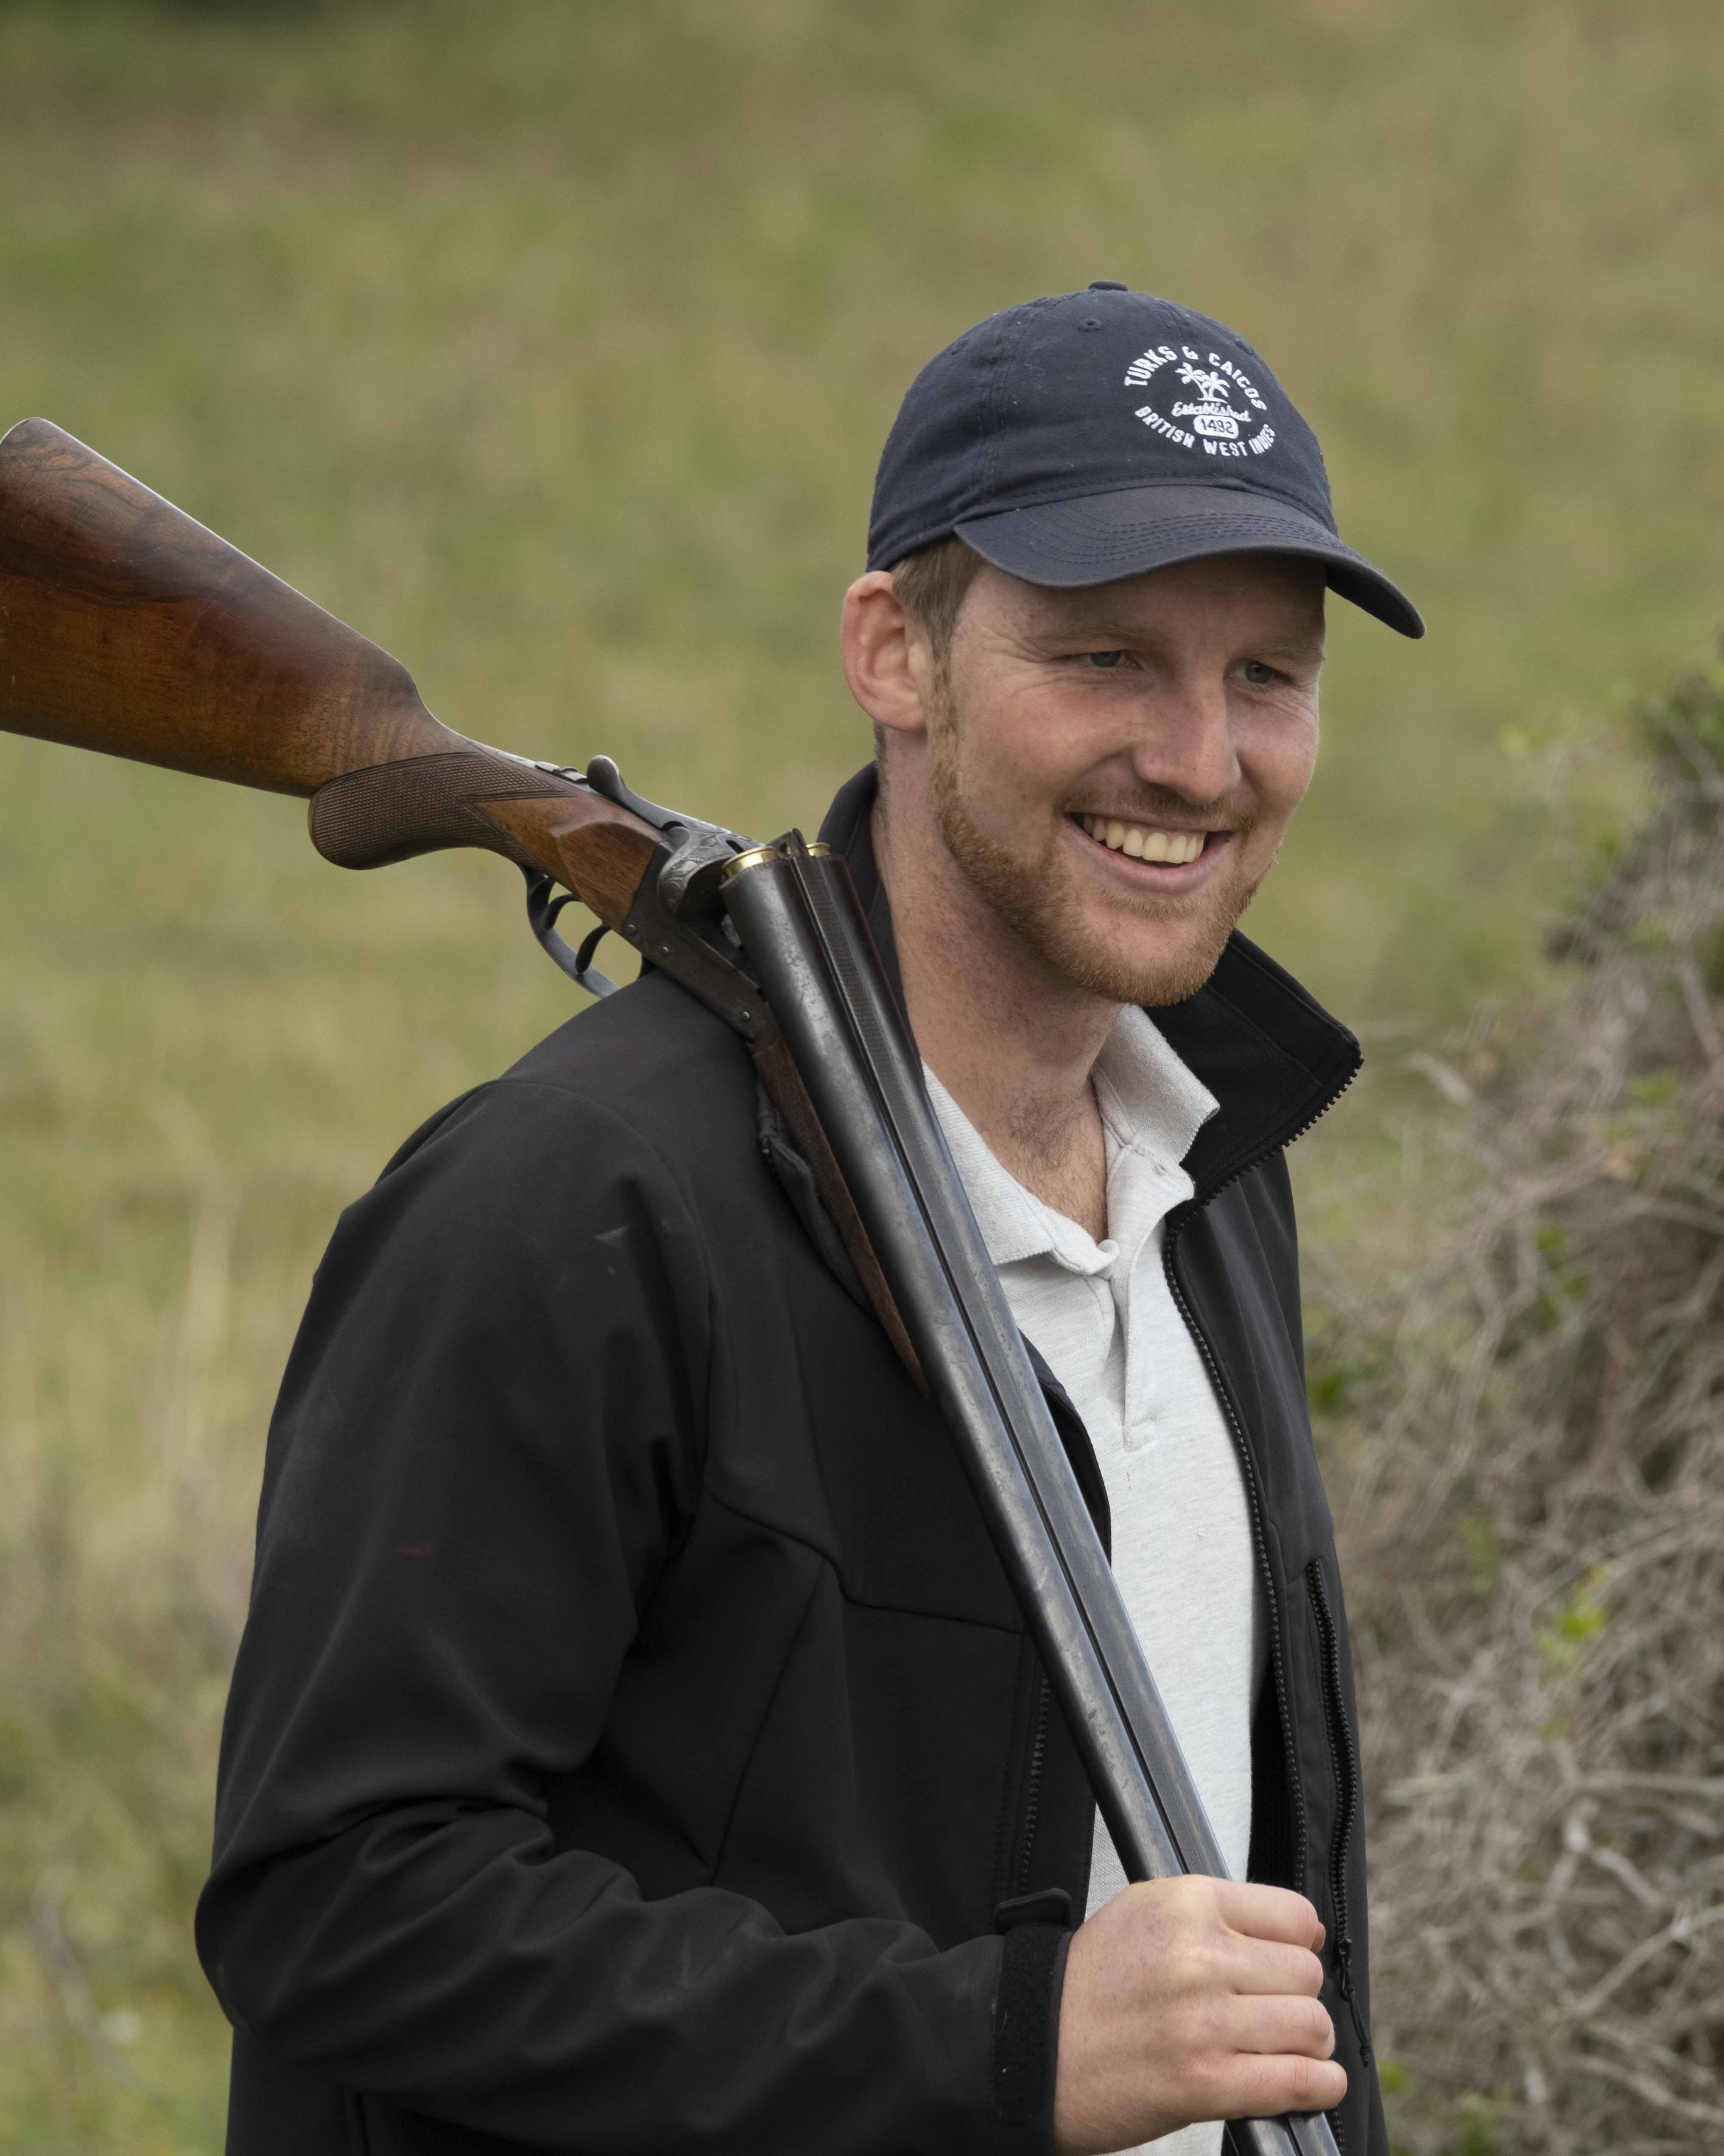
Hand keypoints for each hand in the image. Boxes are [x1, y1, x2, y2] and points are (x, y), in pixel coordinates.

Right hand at [1053, 1876, 1343, 2152]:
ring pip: (1311, 2025)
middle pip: (1306, 1974)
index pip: (1294, 1915)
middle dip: (1299, 1997)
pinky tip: (1310, 2084)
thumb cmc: (1088, 1985)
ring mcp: (1204, 2020)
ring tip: (1286, 2049)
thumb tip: (1300, 1930)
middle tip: (1275, 2013)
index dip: (1300, 1944)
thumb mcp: (1144, 1912)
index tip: (1292, 1961)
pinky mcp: (1206, 2082)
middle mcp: (1199, 1955)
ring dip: (1309, 2044)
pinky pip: (1297, 2081)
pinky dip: (1317, 2087)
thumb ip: (1217, 1913)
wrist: (1032, 2046)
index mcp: (1187, 1904)